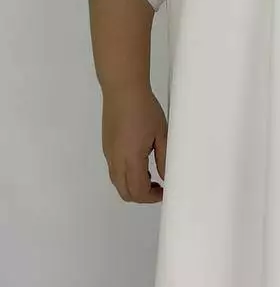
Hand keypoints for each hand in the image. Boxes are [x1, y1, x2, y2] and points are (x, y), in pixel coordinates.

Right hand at [101, 85, 167, 203]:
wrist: (123, 89)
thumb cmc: (144, 109)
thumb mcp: (162, 134)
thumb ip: (164, 159)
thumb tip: (166, 177)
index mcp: (130, 158)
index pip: (138, 191)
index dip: (152, 197)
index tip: (165, 191)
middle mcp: (115, 159)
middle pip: (124, 192)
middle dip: (142, 196)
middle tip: (158, 187)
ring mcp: (108, 153)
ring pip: (117, 182)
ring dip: (133, 186)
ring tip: (150, 176)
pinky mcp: (106, 146)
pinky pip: (114, 170)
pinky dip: (126, 176)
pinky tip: (140, 163)